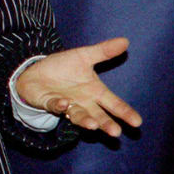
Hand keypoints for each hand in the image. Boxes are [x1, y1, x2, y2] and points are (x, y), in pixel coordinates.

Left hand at [16, 37, 141, 136]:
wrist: (36, 71)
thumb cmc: (62, 67)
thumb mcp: (83, 56)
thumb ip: (103, 51)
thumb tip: (125, 41)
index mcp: (95, 92)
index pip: (114, 104)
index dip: (125, 112)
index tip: (137, 122)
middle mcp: (84, 102)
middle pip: (99, 115)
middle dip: (107, 124)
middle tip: (116, 132)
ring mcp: (67, 105)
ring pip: (79, 116)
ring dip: (86, 120)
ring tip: (93, 125)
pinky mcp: (50, 103)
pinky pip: (56, 106)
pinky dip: (60, 106)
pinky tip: (64, 104)